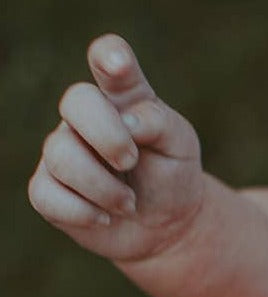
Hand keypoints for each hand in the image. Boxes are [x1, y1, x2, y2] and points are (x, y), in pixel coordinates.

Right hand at [28, 34, 203, 262]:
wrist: (167, 228)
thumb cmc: (172, 178)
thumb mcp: (180, 148)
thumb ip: (159, 123)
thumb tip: (128, 121)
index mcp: (123, 99)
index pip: (109, 60)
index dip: (110, 57)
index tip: (119, 65)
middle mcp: (86, 118)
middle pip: (76, 102)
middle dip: (108, 137)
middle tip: (131, 162)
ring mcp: (63, 151)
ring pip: (61, 156)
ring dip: (104, 189)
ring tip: (130, 204)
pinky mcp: (49, 190)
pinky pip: (46, 195)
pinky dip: (83, 213)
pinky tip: (105, 218)